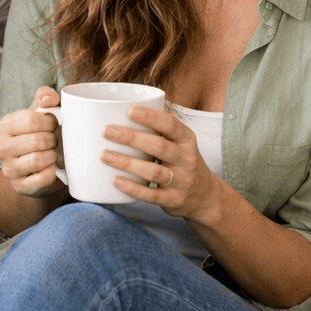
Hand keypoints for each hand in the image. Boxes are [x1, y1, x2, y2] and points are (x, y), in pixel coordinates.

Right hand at [0, 87, 67, 199]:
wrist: (39, 167)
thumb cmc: (41, 135)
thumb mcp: (42, 113)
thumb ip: (45, 98)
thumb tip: (50, 98)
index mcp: (5, 125)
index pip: (32, 119)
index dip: (50, 122)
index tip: (54, 125)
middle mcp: (1, 148)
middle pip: (37, 140)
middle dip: (53, 140)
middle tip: (55, 141)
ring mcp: (8, 169)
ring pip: (38, 160)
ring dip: (53, 156)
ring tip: (53, 154)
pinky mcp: (19, 186)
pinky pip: (42, 179)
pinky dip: (53, 173)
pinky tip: (52, 168)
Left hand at [101, 105, 224, 220]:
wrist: (205, 195)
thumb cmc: (182, 162)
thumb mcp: (180, 143)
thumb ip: (158, 131)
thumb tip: (119, 112)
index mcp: (187, 140)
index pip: (171, 125)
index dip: (151, 117)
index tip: (130, 111)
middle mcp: (187, 159)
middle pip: (159, 146)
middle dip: (131, 138)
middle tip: (107, 131)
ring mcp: (181, 181)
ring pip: (154, 172)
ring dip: (127, 163)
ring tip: (105, 155)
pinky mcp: (173, 200)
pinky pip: (151, 195)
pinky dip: (132, 188)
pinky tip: (115, 180)